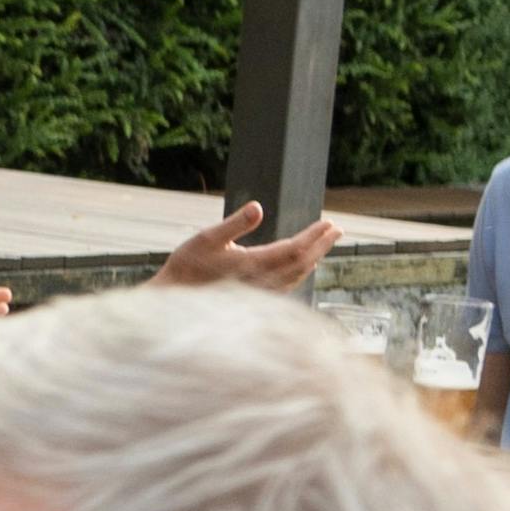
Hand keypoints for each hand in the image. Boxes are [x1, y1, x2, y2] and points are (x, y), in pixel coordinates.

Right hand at [155, 207, 338, 296]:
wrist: (172, 302)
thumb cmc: (186, 267)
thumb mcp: (205, 239)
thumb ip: (234, 225)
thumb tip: (257, 208)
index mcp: (252, 264)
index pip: (294, 249)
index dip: (314, 236)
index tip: (328, 223)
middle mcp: (261, 281)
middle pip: (302, 263)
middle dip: (321, 245)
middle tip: (337, 230)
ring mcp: (259, 292)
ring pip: (296, 276)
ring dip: (313, 258)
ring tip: (324, 244)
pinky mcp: (254, 298)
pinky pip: (287, 285)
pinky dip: (300, 272)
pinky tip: (302, 267)